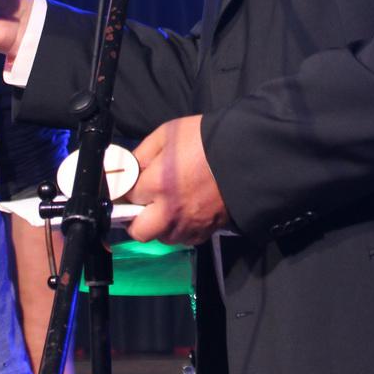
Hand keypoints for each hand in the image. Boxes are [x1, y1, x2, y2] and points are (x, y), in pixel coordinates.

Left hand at [122, 116, 230, 245]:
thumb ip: (142, 153)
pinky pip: (184, 239)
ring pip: (161, 238)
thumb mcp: (168, 134)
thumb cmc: (205, 139)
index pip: (126, 196)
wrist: (247, 155)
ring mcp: (189, 225)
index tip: (130, 186)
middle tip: (144, 203)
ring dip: (160, 225)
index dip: (127, 189)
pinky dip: (181, 228)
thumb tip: (128, 169)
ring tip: (169, 206)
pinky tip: (187, 211)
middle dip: (136, 218)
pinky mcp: (205, 232)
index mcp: (157, 184)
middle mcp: (169, 211)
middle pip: (138, 230)